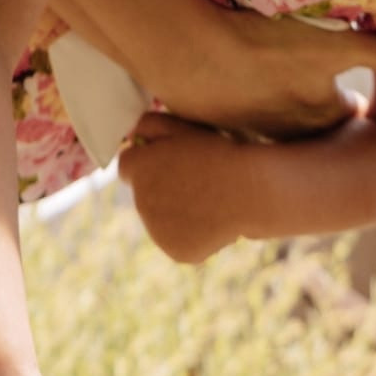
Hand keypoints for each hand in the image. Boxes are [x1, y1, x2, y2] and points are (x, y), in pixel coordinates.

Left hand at [119, 112, 242, 264]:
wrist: (248, 190)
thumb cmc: (217, 152)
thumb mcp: (180, 126)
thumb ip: (148, 125)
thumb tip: (132, 135)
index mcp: (138, 168)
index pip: (127, 166)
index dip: (146, 161)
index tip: (167, 161)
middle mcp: (140, 202)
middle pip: (142, 193)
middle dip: (159, 186)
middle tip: (192, 178)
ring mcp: (157, 230)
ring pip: (159, 219)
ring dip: (173, 210)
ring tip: (205, 198)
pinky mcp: (175, 251)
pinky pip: (177, 239)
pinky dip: (190, 233)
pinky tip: (211, 219)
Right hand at [159, 10, 375, 141]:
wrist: (186, 50)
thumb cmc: (263, 45)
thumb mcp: (335, 43)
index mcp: (318, 114)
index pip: (346, 117)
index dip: (350, 106)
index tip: (354, 98)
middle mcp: (284, 132)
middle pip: (307, 130)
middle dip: (312, 117)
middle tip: (315, 95)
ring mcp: (242, 125)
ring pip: (265, 126)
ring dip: (268, 113)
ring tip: (267, 89)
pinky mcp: (205, 113)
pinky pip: (225, 116)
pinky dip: (229, 102)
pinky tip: (221, 82)